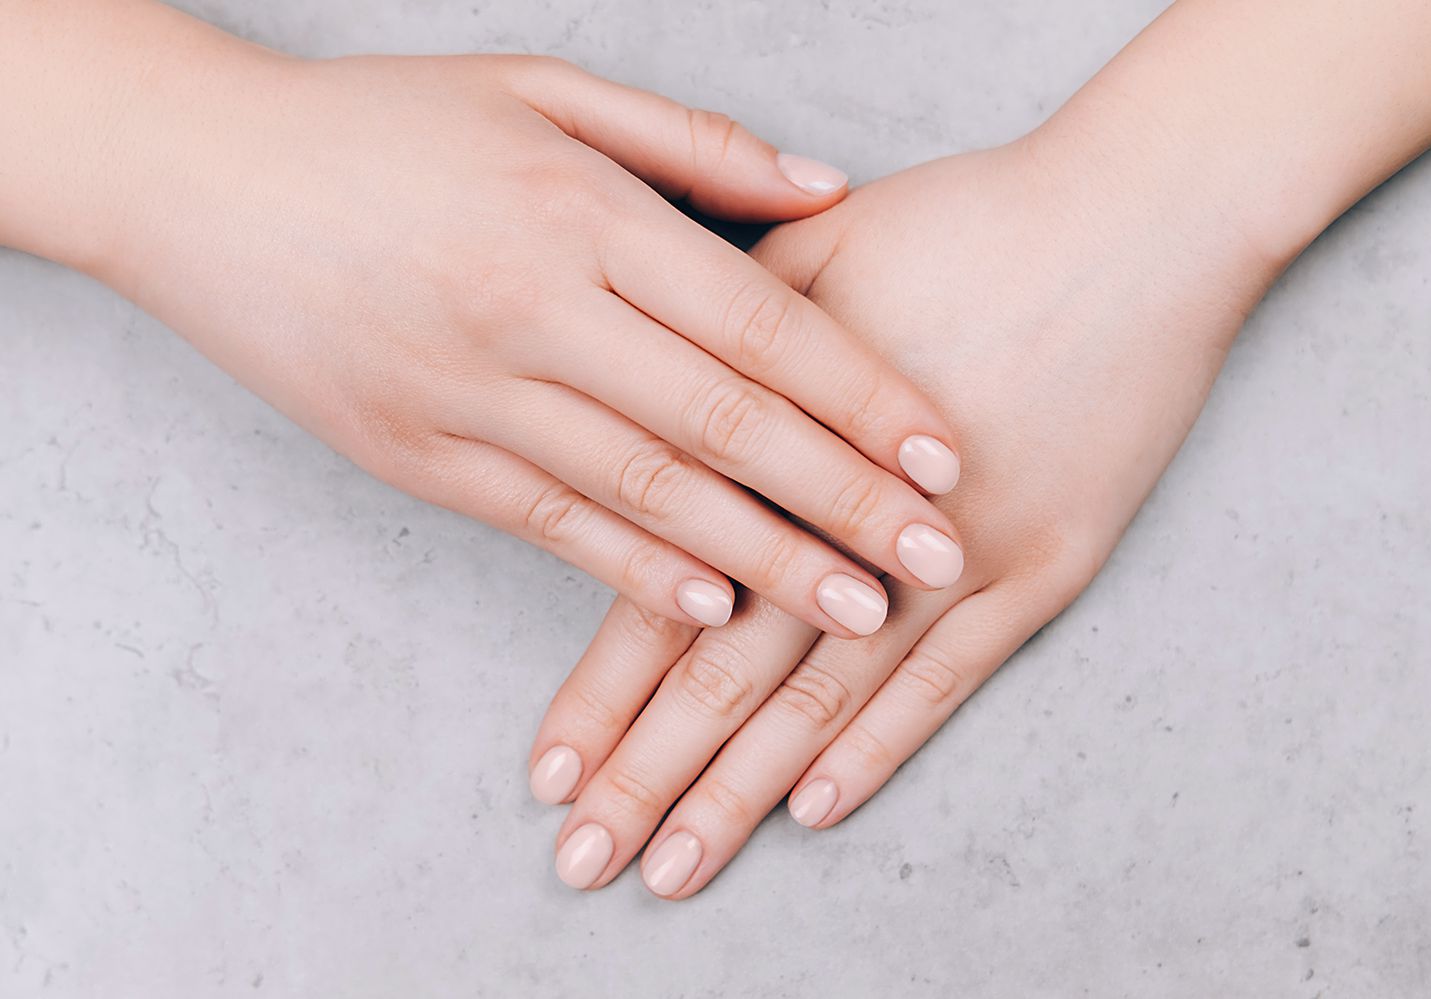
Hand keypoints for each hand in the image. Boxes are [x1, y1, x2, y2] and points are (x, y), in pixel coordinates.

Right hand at [7, 2, 965, 635]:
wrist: (196, 179)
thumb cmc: (382, 127)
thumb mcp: (540, 90)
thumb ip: (695, 146)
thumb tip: (832, 194)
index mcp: (583, 211)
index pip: (760, 323)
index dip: (863, 396)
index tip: (944, 457)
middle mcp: (536, 307)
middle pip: (727, 421)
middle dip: (845, 501)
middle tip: (939, 562)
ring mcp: (472, 392)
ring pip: (650, 492)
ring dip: (765, 559)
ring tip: (857, 612)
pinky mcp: (419, 455)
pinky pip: (552, 524)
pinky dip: (638, 568)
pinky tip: (714, 607)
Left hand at [528, 132, 1280, 889]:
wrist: (1139, 220)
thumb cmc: (971, 222)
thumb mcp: (811, 252)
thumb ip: (719, 340)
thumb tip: (639, 395)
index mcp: (783, 443)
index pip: (666, 595)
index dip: (602, 694)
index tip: (547, 775)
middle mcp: (855, 517)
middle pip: (728, 673)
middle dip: (649, 776)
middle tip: (585, 860)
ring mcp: (954, 556)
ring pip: (824, 698)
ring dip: (742, 791)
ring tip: (675, 868)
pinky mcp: (1042, 568)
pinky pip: (948, 683)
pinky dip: (879, 748)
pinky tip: (817, 808)